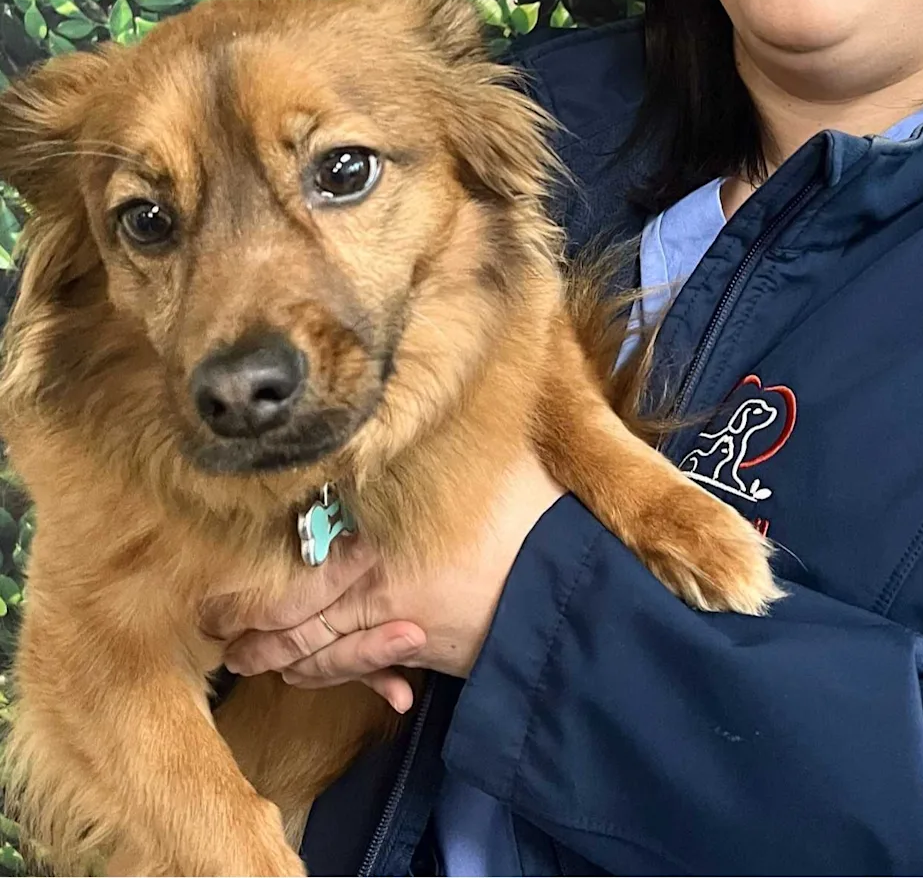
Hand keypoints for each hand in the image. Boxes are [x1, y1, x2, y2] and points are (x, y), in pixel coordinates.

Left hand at [202, 448, 563, 709]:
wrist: (563, 581)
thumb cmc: (522, 508)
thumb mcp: (471, 458)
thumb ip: (424, 440)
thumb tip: (398, 391)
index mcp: (375, 524)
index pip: (294, 556)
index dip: (248, 577)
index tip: (215, 582)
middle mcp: (370, 573)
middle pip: (292, 608)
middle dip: (248, 626)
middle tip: (213, 629)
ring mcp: (390, 618)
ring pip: (315, 645)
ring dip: (277, 657)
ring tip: (245, 658)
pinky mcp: (416, 649)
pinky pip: (355, 668)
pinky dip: (329, 676)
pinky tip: (306, 676)